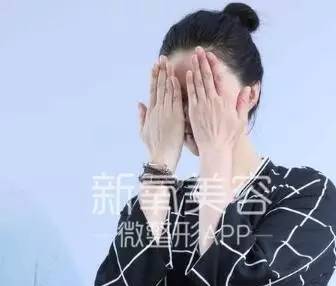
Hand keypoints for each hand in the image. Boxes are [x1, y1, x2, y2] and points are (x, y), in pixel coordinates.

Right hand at [138, 55, 184, 171]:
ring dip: (167, 75)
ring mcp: (166, 112)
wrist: (161, 157)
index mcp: (151, 112)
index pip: (153, 90)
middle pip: (159, 87)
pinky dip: (174, 88)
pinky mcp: (175, 117)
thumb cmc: (155, 147)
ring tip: (167, 62)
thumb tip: (139, 103)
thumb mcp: (144, 131)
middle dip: (160, 71)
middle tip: (161, 57)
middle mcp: (157, 110)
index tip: (154, 66)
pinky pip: (174, 99)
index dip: (154, 77)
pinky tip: (174, 77)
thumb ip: (142, 116)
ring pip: (166, 90)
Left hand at [186, 46, 250, 156]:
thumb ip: (243, 103)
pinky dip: (189, 83)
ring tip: (193, 57)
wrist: (215, 149)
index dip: (214, 65)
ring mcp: (202, 106)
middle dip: (202, 62)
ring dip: (195, 69)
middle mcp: (213, 101)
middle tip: (198, 50)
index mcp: (225, 101)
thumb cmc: (229, 137)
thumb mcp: (241, 120)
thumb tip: (247, 88)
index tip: (210, 55)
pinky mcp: (194, 112)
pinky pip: (191, 95)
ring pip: (198, 83)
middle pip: (207, 77)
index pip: (219, 78)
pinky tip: (188, 74)